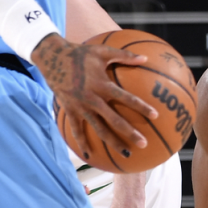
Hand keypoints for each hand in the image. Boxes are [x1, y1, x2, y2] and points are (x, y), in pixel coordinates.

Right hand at [31, 33, 156, 156]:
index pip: (126, 98)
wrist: (52, 58)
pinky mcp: (70, 110)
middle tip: (144, 144)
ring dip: (113, 143)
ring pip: (99, 129)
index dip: (141, 107)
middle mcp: (92, 98)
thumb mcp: (102, 51)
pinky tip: (89, 155)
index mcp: (102, 84)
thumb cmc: (80, 53)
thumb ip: (124, 55)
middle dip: (130, 133)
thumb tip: (145, 58)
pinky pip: (76, 130)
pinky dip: (82, 143)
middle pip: (114, 120)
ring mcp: (80, 107)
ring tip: (126, 154)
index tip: (155, 116)